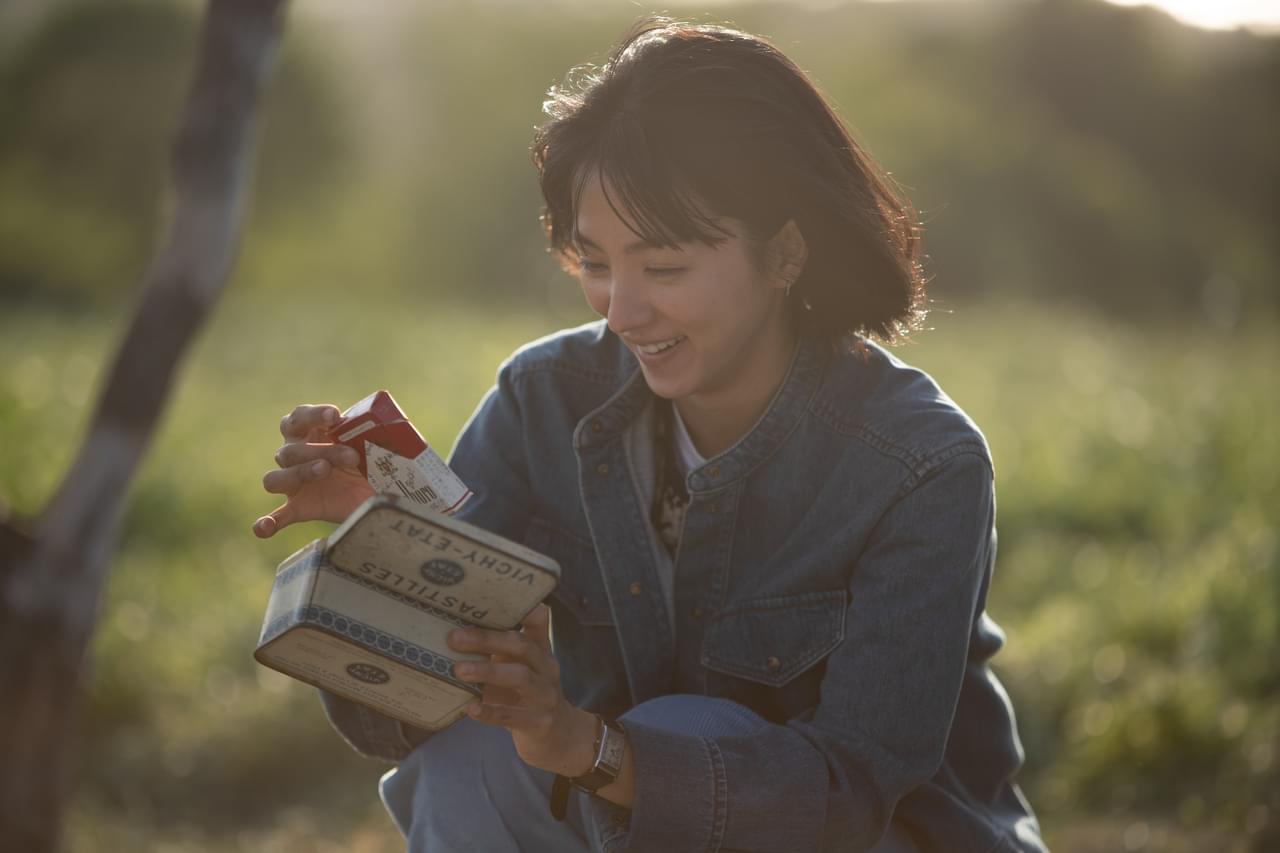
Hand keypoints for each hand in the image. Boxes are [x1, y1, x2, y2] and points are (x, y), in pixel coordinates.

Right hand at [253, 403, 374, 537]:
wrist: (378, 490)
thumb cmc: (370, 458)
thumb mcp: (373, 444)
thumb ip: (373, 433)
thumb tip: (398, 426)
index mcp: (308, 433)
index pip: (298, 418)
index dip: (312, 415)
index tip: (336, 416)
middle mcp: (294, 456)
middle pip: (290, 450)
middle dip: (321, 450)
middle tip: (352, 457)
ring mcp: (294, 484)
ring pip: (277, 478)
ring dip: (300, 473)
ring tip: (324, 471)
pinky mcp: (299, 508)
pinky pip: (277, 516)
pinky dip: (268, 522)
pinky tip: (264, 528)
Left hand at [448, 604, 597, 776]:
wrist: (562, 738)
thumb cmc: (531, 698)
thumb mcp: (523, 671)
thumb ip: (504, 652)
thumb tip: (462, 632)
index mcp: (541, 653)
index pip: (535, 625)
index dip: (522, 610)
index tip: (496, 598)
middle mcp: (547, 670)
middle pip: (522, 647)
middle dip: (487, 640)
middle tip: (454, 638)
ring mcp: (546, 697)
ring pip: (520, 677)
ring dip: (488, 672)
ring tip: (458, 670)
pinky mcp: (539, 723)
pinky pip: (512, 716)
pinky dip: (490, 712)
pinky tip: (471, 708)